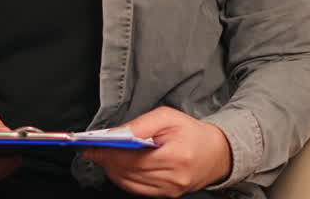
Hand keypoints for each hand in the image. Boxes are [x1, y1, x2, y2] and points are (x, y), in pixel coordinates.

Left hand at [82, 106, 232, 197]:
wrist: (217, 153)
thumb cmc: (191, 132)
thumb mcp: (167, 117)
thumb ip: (140, 124)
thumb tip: (114, 134)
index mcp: (177, 156)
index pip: (134, 158)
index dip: (109, 153)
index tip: (91, 147)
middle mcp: (175, 178)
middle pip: (130, 172)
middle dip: (107, 161)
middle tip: (92, 150)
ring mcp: (172, 190)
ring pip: (131, 182)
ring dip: (112, 170)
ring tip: (102, 157)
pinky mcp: (168, 195)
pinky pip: (138, 189)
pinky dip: (123, 178)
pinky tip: (116, 167)